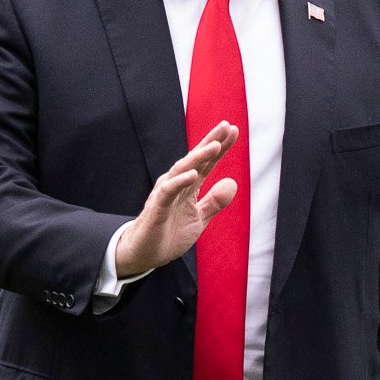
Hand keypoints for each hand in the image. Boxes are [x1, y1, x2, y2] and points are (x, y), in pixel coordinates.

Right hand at [115, 120, 238, 274]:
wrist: (145, 254)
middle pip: (195, 159)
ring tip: (214, 146)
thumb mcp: (199, 218)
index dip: (220, 147)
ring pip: (182, 170)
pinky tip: (193, 174)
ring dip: (198, 158)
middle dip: (210, 142)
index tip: (234, 130)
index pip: (206, 163)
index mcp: (189, 186)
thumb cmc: (170, 233)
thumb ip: (215, 201)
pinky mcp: (157, 207)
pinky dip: (180, 182)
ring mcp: (166, 194)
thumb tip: (233, 183)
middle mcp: (177, 184)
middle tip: (226, 126)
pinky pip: (168, 191)